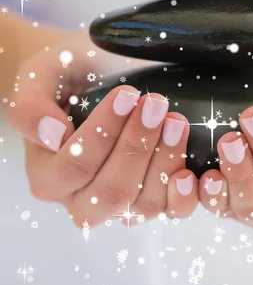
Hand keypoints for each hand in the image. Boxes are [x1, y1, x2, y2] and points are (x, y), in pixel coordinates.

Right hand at [7, 30, 197, 226]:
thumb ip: (30, 105)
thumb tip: (52, 135)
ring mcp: (120, 203)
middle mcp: (81, 198)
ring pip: (143, 204)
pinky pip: (170, 212)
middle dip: (137, 147)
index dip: (102, 134)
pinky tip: (191, 170)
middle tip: (155, 104)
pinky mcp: (152, 197)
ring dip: (164, 162)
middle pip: (111, 192)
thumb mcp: (41, 74)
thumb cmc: (70, 73)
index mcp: (49, 174)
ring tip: (175, 121)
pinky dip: (183, 197)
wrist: (100, 73)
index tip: (126, 94)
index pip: (74, 166)